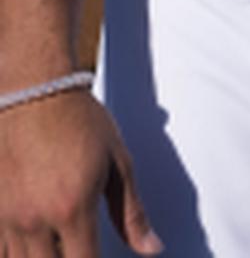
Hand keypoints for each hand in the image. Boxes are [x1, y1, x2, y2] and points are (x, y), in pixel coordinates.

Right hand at [0, 90, 160, 256]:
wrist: (34, 92)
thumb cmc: (80, 121)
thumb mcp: (118, 162)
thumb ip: (132, 212)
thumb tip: (152, 249)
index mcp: (72, 209)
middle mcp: (35, 220)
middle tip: (84, 252)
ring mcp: (8, 219)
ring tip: (65, 248)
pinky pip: (1, 251)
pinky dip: (19, 255)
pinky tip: (37, 248)